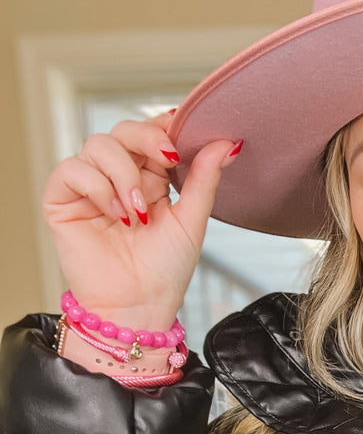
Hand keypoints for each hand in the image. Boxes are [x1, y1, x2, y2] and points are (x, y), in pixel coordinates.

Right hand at [42, 114, 241, 331]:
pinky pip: (73, 169)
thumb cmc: (164, 271)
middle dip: (147, 139)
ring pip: (98, 144)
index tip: (182, 133)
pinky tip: (116, 215)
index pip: (151, 133)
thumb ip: (204, 179)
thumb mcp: (192, 220)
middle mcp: (117, 177)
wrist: (138, 307)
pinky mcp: (62, 199)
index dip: (164, 126)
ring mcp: (89, 186)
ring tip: (137, 213)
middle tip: (167, 160)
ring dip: (124, 173)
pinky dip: (98, 187)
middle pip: (123, 130)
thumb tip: (228, 143)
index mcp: (149, 178)